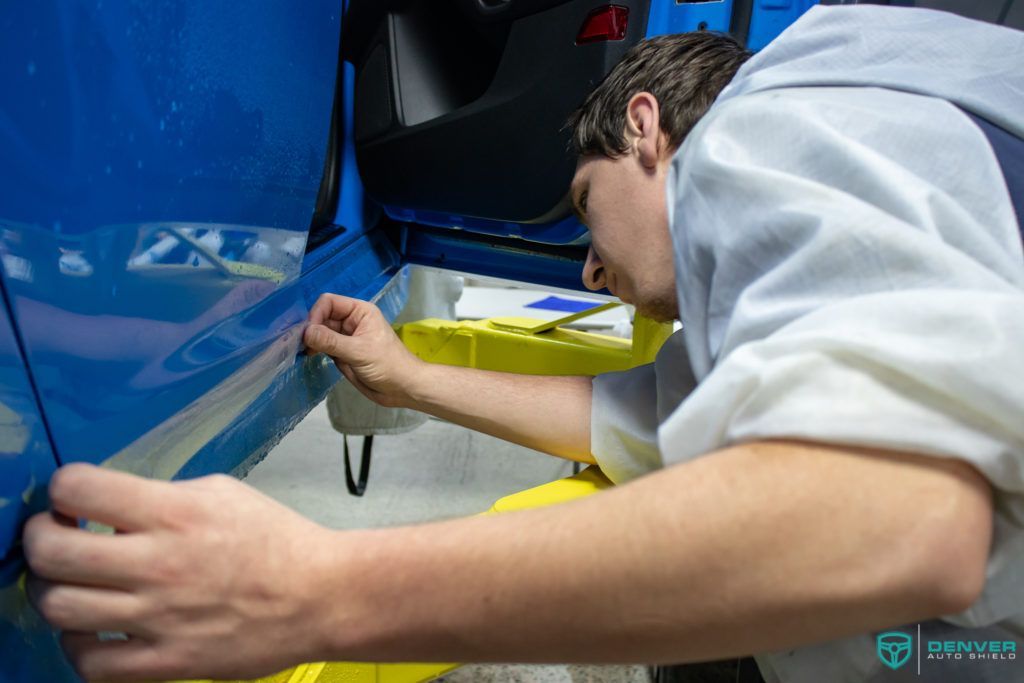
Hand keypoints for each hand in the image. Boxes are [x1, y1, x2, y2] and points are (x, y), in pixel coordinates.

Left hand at [24, 464, 339, 681]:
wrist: (320, 596)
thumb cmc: (276, 538)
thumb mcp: (222, 493)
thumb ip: (162, 496)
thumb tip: (110, 507)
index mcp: (174, 512)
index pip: (78, 488)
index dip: (64, 488)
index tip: (73, 499)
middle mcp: (158, 563)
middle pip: (51, 553)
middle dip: (39, 538)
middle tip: (56, 537)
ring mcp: (158, 618)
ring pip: (58, 608)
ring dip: (53, 591)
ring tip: (74, 584)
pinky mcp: (167, 663)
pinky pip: (89, 664)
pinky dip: (78, 646)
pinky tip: (94, 631)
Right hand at [303, 294, 425, 407]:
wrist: (402, 388)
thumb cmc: (388, 365)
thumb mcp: (359, 351)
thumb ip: (331, 341)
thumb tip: (305, 332)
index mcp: (359, 311)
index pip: (329, 302)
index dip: (316, 314)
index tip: (308, 334)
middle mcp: (351, 321)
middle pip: (322, 317)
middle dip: (310, 328)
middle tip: (300, 345)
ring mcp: (346, 338)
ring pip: (320, 332)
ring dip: (311, 340)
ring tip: (303, 351)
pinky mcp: (342, 353)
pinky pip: (323, 347)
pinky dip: (315, 350)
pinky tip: (308, 356)